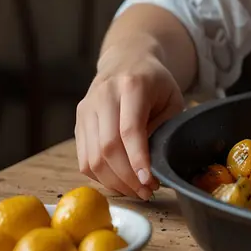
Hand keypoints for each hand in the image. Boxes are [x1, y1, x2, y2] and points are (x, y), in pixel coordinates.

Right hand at [76, 43, 183, 199]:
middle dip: (128, 177)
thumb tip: (150, 164)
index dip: (138, 160)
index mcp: (131, 85)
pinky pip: (84, 159)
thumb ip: (164, 128)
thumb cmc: (155, 82)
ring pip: (92, 158)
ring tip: (136, 190)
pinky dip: (101, 177)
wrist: (127, 59)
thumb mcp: (172, 99)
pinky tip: (119, 181)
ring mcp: (86, 108)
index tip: (150, 182)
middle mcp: (103, 95)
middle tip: (147, 191)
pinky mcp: (78, 120)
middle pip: (108, 148)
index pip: (129, 130)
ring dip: (114, 182)